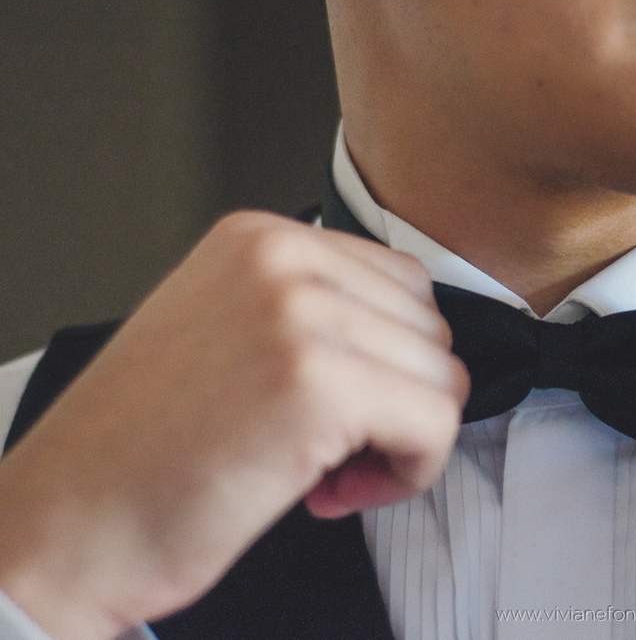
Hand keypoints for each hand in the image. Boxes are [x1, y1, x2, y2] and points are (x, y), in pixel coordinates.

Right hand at [0, 211, 467, 639]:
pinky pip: (436, 424)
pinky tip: (332, 493)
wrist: (63, 526)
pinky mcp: (319, 383)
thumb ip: (313, 311)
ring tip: (325, 472)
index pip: (403, 283)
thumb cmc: (140, 450)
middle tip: (334, 449)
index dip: (387, 360)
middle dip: (400, 398)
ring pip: (443, 377)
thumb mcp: (226, 332)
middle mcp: (283, 258)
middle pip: (430, 327)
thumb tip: (409, 336)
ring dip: (402, 442)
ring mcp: (301, 314)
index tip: (340, 409)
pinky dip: (408, 473)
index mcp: (260, 238)